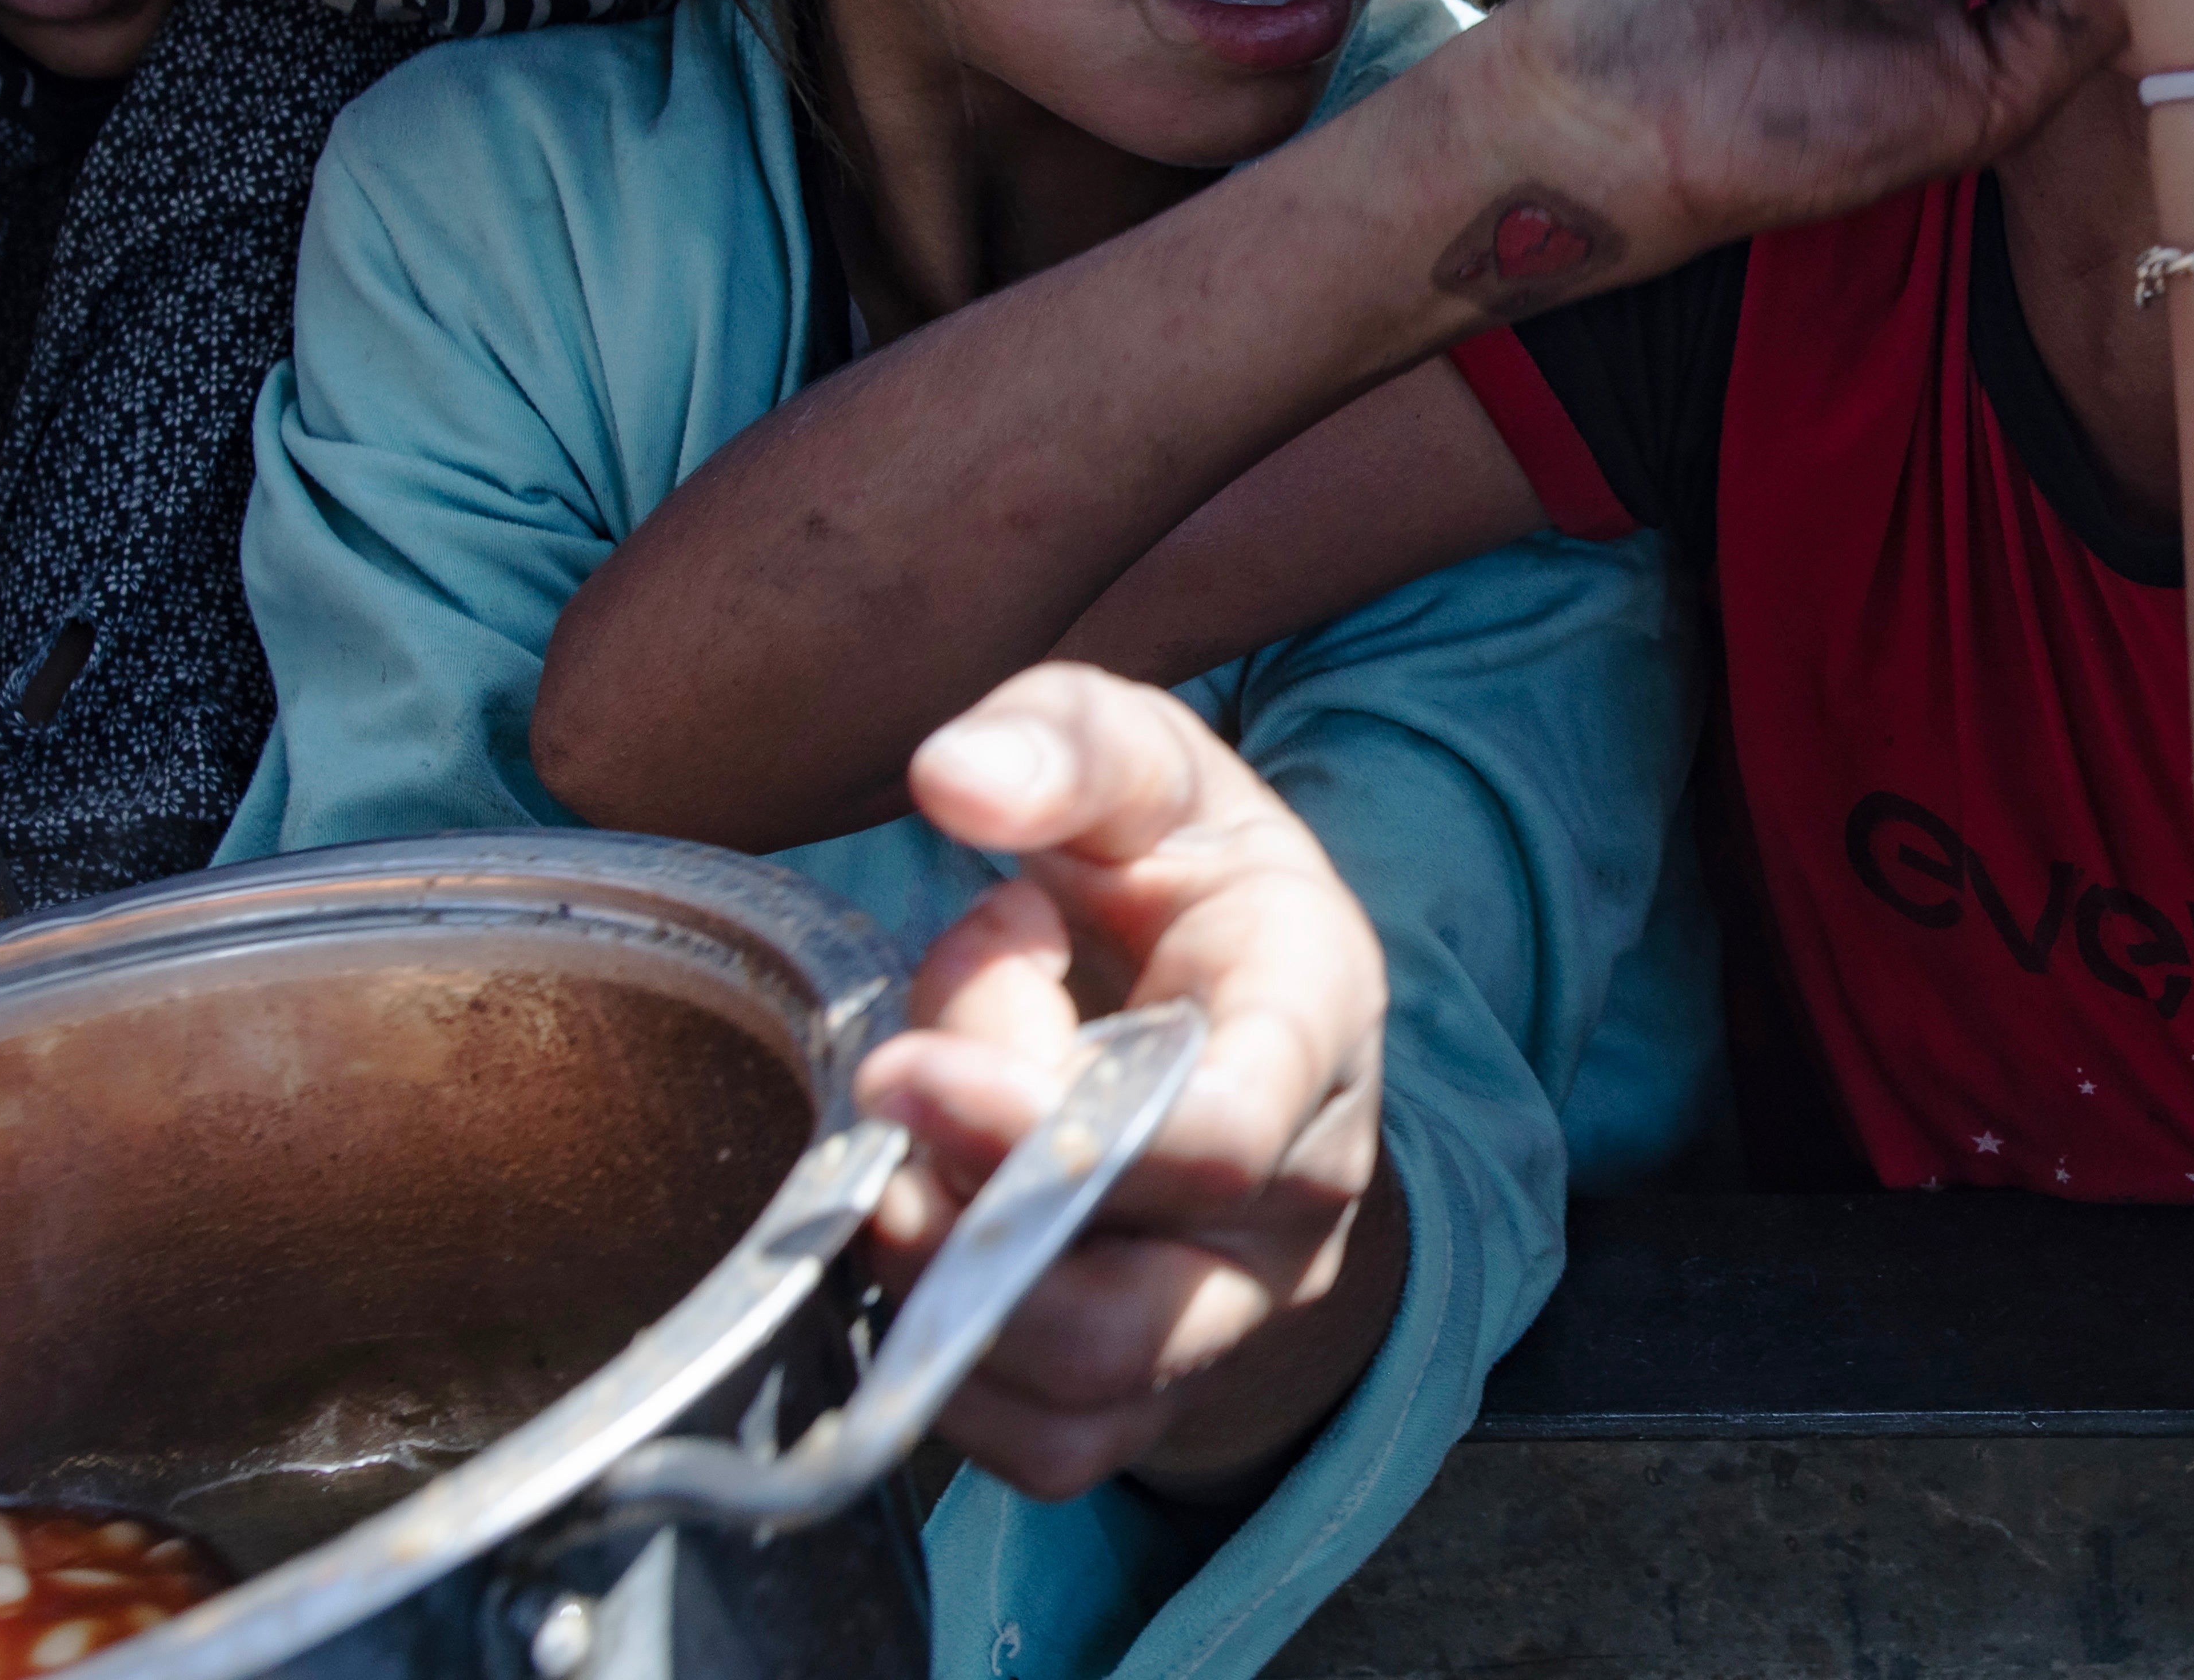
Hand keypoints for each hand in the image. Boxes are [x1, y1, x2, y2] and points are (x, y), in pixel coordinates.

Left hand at [852, 666, 1395, 1502]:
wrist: (1211, 983)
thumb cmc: (1170, 865)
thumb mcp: (1140, 767)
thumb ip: (1062, 746)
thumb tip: (951, 777)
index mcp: (1313, 1018)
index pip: (1227, 1134)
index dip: (1049, 1130)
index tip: (903, 1070)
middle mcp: (1302, 1187)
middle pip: (1135, 1295)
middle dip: (969, 1214)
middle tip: (879, 1095)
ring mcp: (1238, 1299)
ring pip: (1083, 1380)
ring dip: (944, 1280)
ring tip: (899, 1149)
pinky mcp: (1165, 1383)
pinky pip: (1050, 1446)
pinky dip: (948, 1372)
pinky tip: (920, 1238)